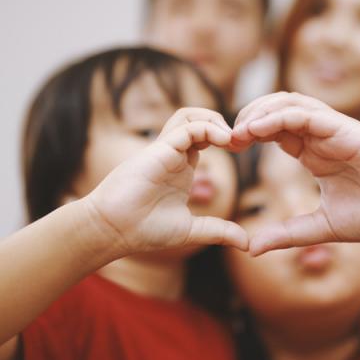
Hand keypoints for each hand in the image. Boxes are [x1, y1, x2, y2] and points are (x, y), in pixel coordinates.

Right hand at [85, 108, 247, 254]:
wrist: (113, 231)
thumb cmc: (145, 230)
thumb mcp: (192, 230)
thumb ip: (219, 231)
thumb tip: (247, 244)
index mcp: (183, 168)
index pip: (206, 139)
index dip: (226, 139)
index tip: (244, 149)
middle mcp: (175, 155)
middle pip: (198, 120)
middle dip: (223, 123)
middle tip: (241, 141)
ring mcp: (166, 150)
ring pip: (189, 116)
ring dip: (214, 119)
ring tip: (230, 137)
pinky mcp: (159, 149)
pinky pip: (186, 128)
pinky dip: (207, 128)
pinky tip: (223, 140)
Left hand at [232, 92, 359, 255]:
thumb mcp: (322, 227)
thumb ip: (288, 234)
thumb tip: (252, 248)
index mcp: (315, 152)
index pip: (275, 130)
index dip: (249, 132)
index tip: (229, 144)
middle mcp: (322, 137)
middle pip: (277, 109)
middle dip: (250, 116)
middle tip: (228, 135)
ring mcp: (335, 131)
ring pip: (291, 103)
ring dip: (261, 111)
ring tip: (239, 129)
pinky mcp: (348, 130)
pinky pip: (309, 114)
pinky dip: (281, 116)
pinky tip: (258, 129)